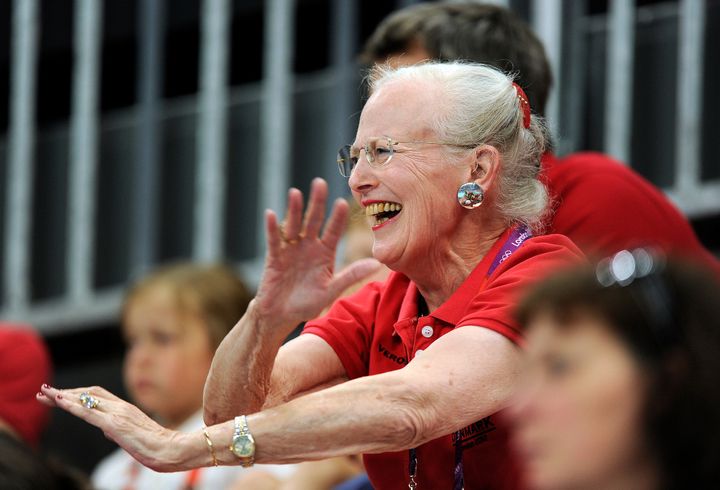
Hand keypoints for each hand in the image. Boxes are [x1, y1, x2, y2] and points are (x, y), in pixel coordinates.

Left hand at [37, 385, 192, 471]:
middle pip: (87, 393)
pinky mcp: (115, 425)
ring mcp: (118, 414)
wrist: (172, 449)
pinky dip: (72, 406)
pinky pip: (89, 413)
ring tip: (44, 393)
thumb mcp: (133, 436)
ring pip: (85, 400)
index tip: (58, 395)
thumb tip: (106, 429)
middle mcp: (120, 407)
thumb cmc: (157, 446)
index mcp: (125, 409)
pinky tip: (59, 401)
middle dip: (64, 392)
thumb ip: (119, 429)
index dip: (76, 394)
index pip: (96, 396)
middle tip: (44, 391)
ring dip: (62, 395)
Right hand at [255, 178, 379, 329]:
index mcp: (324, 253)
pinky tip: (271, 214)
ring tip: (295, 193)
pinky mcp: (275, 257)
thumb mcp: (331, 290)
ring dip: (294, 210)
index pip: (333, 231)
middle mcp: (308, 247)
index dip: (337, 218)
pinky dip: (272, 228)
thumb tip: (377, 264)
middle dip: (317, 203)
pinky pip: (274, 240)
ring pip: (293, 225)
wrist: (281, 316)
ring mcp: (291, 250)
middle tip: (320, 183)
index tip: (343, 203)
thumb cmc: (307, 303)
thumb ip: (351, 275)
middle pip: (313, 221)